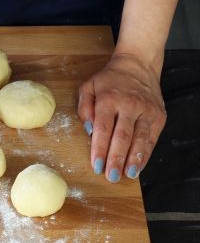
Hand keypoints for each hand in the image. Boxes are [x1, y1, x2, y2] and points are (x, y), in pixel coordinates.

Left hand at [78, 52, 165, 181]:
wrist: (137, 66)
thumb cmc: (108, 80)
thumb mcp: (88, 87)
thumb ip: (84, 108)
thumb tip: (89, 130)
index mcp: (108, 99)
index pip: (103, 129)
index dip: (99, 149)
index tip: (96, 165)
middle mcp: (129, 105)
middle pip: (122, 137)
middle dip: (116, 158)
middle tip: (110, 176)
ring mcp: (146, 111)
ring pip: (140, 139)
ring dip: (134, 160)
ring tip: (127, 175)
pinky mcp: (158, 116)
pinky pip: (152, 138)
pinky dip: (145, 154)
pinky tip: (139, 166)